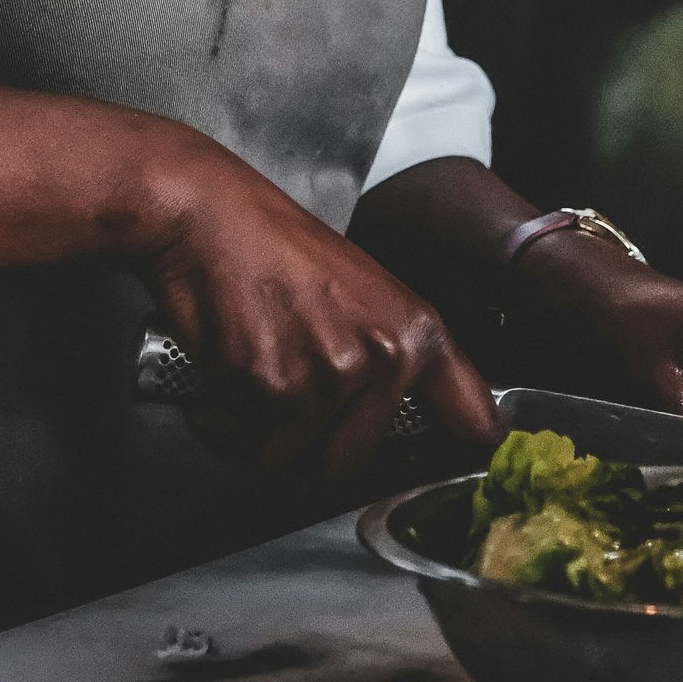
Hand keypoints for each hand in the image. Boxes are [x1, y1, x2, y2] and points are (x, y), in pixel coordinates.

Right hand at [140, 149, 499, 478]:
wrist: (210, 218)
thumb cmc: (274, 248)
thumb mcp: (365, 291)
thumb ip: (395, 353)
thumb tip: (421, 415)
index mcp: (417, 331)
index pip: (472, 417)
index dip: (468, 446)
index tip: (469, 455)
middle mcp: (383, 357)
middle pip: (352, 463)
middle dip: (312, 447)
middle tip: (287, 401)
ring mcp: (328, 375)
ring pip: (293, 459)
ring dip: (262, 436)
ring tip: (251, 377)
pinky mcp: (272, 387)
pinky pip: (246, 442)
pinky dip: (224, 422)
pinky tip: (224, 373)